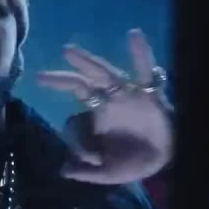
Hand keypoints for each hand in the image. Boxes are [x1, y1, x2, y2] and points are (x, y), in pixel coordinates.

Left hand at [35, 29, 173, 184]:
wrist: (168, 160)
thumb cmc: (134, 162)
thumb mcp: (109, 172)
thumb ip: (88, 172)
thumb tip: (63, 170)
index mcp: (94, 119)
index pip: (74, 124)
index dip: (78, 143)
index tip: (92, 160)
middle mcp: (106, 101)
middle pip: (79, 85)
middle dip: (60, 79)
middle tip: (40, 77)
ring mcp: (125, 93)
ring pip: (102, 73)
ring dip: (85, 62)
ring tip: (67, 50)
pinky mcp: (148, 91)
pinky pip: (144, 69)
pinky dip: (140, 52)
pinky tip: (134, 35)